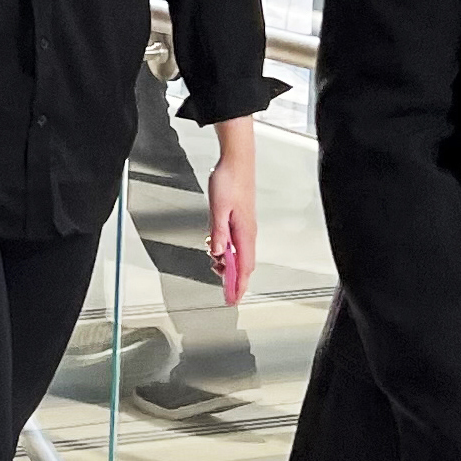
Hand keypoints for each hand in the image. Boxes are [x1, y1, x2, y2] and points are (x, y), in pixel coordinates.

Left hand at [206, 157, 255, 297]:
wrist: (236, 160)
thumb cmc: (229, 181)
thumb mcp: (218, 209)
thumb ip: (219, 232)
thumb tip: (217, 253)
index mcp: (245, 232)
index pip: (244, 267)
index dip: (239, 285)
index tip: (232, 300)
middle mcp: (248, 232)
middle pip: (243, 264)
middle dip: (231, 277)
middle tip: (219, 284)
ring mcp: (244, 226)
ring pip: (237, 253)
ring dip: (225, 261)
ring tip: (212, 260)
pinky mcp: (239, 219)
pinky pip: (234, 241)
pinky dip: (224, 248)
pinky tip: (214, 243)